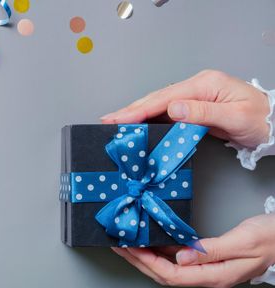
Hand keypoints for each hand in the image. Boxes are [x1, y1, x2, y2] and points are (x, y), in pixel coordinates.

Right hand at [101, 70, 269, 148]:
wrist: (274, 123)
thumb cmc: (260, 119)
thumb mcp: (236, 117)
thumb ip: (203, 113)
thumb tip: (173, 108)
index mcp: (205, 84)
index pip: (164, 98)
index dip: (139, 109)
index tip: (120, 118)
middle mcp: (197, 87)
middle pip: (156, 99)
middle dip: (130, 110)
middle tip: (107, 120)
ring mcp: (194, 97)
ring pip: (158, 105)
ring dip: (136, 114)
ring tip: (115, 123)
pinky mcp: (194, 107)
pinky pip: (166, 113)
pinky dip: (149, 119)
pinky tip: (137, 125)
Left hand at [112, 214, 274, 287]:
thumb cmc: (270, 239)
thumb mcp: (241, 242)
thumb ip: (210, 251)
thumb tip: (180, 257)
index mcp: (214, 275)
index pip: (171, 274)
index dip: (146, 262)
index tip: (129, 249)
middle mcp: (208, 275)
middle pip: (164, 273)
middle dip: (139, 261)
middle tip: (119, 246)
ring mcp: (208, 268)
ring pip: (169, 266)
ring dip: (147, 256)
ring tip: (128, 243)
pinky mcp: (209, 259)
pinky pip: (178, 258)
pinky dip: (161, 250)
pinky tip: (152, 241)